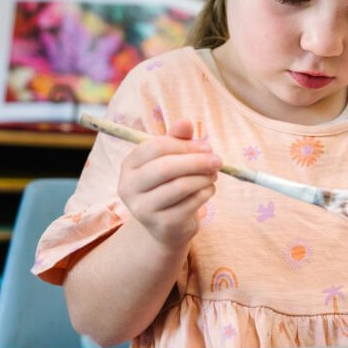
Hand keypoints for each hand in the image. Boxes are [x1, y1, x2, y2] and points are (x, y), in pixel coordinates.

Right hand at [117, 118, 220, 247]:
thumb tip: (185, 122)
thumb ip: (177, 140)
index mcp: (128, 165)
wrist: (166, 225)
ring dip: (204, 177)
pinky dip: (205, 193)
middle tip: (218, 160)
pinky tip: (209, 189)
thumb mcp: (171, 159)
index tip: (207, 147)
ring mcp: (142, 209)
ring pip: (180, 186)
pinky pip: (190, 204)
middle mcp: (129, 187)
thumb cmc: (168, 184)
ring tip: (214, 175)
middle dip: (197, 161)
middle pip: (166, 167)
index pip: (155, 147)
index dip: (185, 145)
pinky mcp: (161, 225)